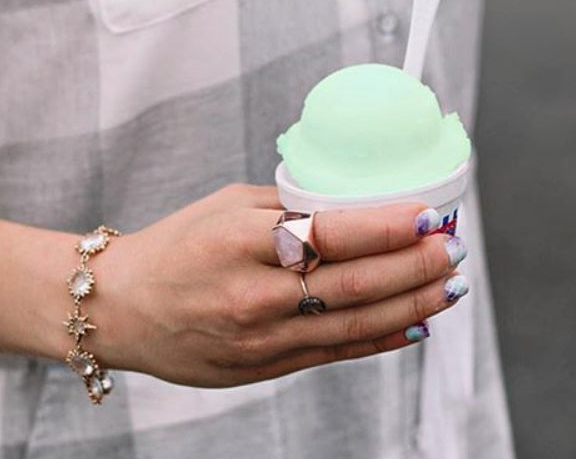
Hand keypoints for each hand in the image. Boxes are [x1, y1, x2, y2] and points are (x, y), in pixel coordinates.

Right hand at [85, 184, 468, 387]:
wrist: (121, 307)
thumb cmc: (174, 247)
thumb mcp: (225, 207)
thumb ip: (288, 209)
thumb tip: (352, 209)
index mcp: (240, 242)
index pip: (332, 233)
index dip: (388, 226)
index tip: (428, 215)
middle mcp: (253, 294)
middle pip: (355, 283)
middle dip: (415, 265)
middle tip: (453, 247)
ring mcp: (261, 338)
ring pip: (355, 325)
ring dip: (413, 304)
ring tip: (450, 285)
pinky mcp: (264, 367)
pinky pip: (335, 353)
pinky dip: (381, 340)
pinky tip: (415, 324)